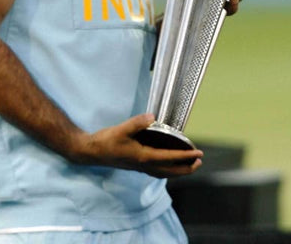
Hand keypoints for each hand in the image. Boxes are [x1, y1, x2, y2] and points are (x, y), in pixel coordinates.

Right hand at [72, 114, 202, 177]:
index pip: (170, 158)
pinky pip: (157, 170)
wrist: (91, 152)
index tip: (198, 153)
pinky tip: (167, 162)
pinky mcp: (136, 164)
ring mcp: (140, 166)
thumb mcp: (122, 129)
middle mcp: (144, 165)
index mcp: (143, 157)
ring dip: (178, 170)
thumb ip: (138, 123)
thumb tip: (153, 117)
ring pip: (164, 172)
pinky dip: (167, 168)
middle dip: (186, 168)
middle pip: (171, 171)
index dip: (186, 156)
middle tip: (199, 161)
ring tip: (189, 164)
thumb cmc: (106, 141)